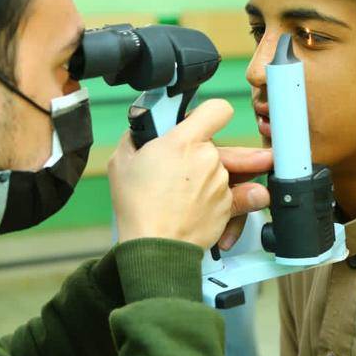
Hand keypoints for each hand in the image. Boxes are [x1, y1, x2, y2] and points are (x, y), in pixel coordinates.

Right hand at [110, 99, 264, 248]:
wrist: (154, 246)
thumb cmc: (138, 207)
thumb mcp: (121, 162)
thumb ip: (136, 138)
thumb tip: (141, 131)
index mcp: (184, 142)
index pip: (217, 109)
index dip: (209, 114)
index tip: (200, 122)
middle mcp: (209, 159)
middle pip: (221, 144)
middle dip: (205, 153)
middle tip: (185, 166)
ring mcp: (222, 183)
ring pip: (228, 169)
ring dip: (212, 175)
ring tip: (189, 192)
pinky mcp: (229, 205)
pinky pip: (234, 194)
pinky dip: (223, 198)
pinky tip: (202, 205)